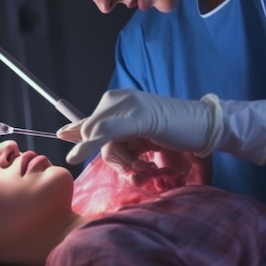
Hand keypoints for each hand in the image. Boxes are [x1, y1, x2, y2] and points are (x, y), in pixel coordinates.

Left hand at [57, 89, 265, 169]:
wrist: (204, 127)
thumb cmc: (176, 134)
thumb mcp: (140, 135)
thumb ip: (117, 136)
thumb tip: (87, 139)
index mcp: (120, 100)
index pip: (92, 120)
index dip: (78, 130)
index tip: (62, 134)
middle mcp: (120, 98)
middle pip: (95, 132)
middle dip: (112, 156)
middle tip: (138, 167)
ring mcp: (128, 105)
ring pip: (101, 138)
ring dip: (122, 160)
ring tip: (147, 165)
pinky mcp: (136, 117)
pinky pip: (106, 133)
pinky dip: (91, 144)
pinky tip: (77, 155)